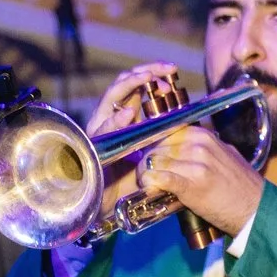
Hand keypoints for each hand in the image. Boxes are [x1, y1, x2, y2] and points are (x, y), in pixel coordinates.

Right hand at [89, 63, 183, 210]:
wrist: (110, 208)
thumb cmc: (130, 180)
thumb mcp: (151, 152)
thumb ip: (162, 135)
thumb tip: (186, 118)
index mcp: (123, 116)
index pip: (136, 85)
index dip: (152, 74)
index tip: (171, 69)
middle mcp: (108, 118)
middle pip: (122, 84)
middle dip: (143, 72)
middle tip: (165, 69)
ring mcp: (98, 130)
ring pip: (110, 100)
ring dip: (128, 86)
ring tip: (146, 79)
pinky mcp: (91, 148)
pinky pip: (102, 131)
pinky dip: (114, 121)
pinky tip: (127, 114)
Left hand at [135, 124, 264, 241]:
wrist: (255, 208)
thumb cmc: (239, 185)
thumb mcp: (223, 155)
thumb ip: (202, 148)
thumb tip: (179, 149)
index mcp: (203, 136)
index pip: (164, 133)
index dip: (153, 147)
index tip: (149, 159)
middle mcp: (198, 146)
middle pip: (156, 148)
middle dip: (147, 162)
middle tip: (146, 175)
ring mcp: (195, 165)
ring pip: (154, 163)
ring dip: (145, 175)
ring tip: (147, 185)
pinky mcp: (191, 186)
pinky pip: (161, 179)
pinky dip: (152, 184)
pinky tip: (151, 189)